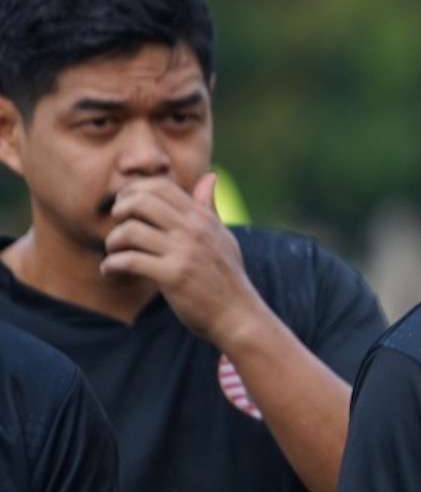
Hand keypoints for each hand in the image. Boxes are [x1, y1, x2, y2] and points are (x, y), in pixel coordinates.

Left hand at [102, 173, 265, 346]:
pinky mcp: (173, 276)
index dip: (134, 192)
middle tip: (117, 229)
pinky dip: (112, 266)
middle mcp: (193, 230)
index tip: (125, 209)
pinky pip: (129, 261)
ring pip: (130, 231)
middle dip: (119, 212)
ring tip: (114, 254)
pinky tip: (112, 273)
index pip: (161, 186)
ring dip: (113, 243)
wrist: (237, 314)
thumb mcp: (222, 236)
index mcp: (202, 218)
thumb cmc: (227, 277)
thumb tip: (210, 177)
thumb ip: (209, 207)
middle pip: (141, 201)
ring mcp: (184, 252)